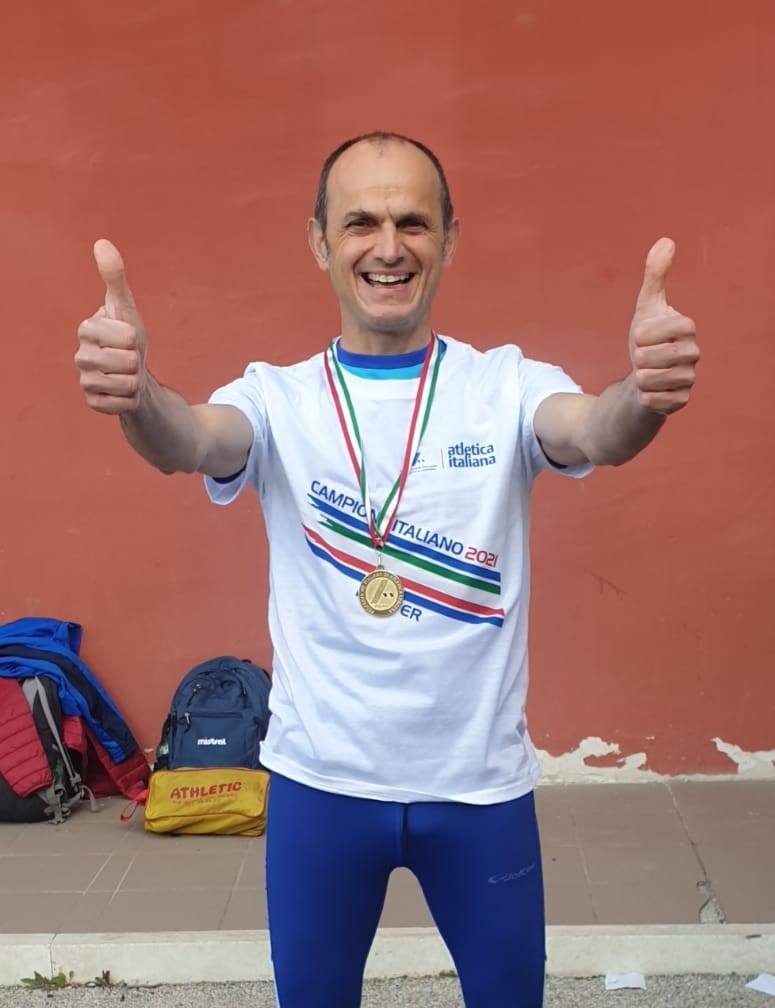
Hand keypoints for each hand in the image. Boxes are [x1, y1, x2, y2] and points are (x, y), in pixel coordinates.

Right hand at [75, 240, 147, 413]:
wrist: (134, 375)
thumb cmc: (129, 339)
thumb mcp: (126, 307)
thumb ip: (114, 276)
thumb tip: (102, 243)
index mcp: (86, 329)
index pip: (128, 335)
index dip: (135, 338)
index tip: (127, 338)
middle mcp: (80, 356)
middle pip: (129, 360)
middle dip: (137, 361)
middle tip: (129, 359)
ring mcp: (85, 381)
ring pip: (127, 383)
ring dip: (135, 380)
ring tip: (127, 374)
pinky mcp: (93, 403)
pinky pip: (123, 403)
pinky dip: (131, 399)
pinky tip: (122, 392)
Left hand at [629, 238, 698, 414]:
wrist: (642, 377)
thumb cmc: (646, 340)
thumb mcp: (646, 306)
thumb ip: (655, 275)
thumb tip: (666, 241)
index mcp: (687, 329)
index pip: (659, 328)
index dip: (643, 333)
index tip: (642, 335)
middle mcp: (693, 354)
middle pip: (649, 356)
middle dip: (636, 357)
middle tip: (642, 357)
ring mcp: (689, 379)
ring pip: (649, 379)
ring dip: (639, 377)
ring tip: (646, 374)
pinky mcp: (680, 402)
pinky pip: (652, 400)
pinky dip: (643, 396)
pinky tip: (649, 392)